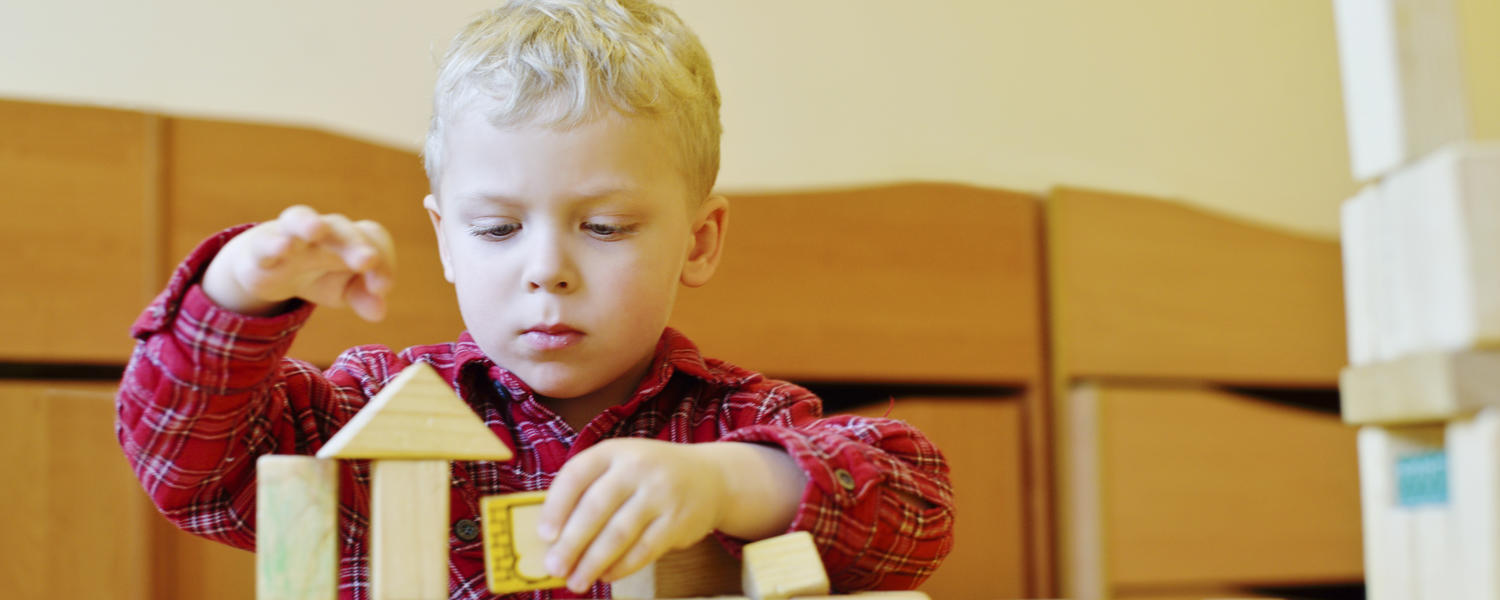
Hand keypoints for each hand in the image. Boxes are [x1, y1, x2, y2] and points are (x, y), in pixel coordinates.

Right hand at [201, 205, 395, 319]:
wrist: (270, 269)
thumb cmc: (319, 275)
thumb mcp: (343, 291)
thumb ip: (363, 298)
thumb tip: (379, 313)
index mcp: (351, 239)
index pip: (374, 240)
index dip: (384, 262)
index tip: (381, 289)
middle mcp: (325, 231)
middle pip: (343, 228)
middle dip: (357, 244)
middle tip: (368, 261)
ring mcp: (291, 234)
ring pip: (301, 219)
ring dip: (309, 223)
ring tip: (317, 230)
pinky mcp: (261, 246)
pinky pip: (266, 241)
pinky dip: (274, 244)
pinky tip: (282, 249)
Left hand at [537, 438, 726, 592]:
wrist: (710, 477)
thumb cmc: (649, 476)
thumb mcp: (620, 465)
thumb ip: (589, 490)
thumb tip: (552, 538)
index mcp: (614, 451)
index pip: (576, 475)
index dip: (556, 506)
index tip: (544, 535)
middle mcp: (637, 468)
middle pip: (596, 508)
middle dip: (571, 543)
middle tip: (554, 567)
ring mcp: (660, 494)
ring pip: (619, 534)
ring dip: (593, 562)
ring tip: (575, 582)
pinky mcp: (677, 521)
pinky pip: (644, 550)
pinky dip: (621, 567)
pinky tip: (606, 576)